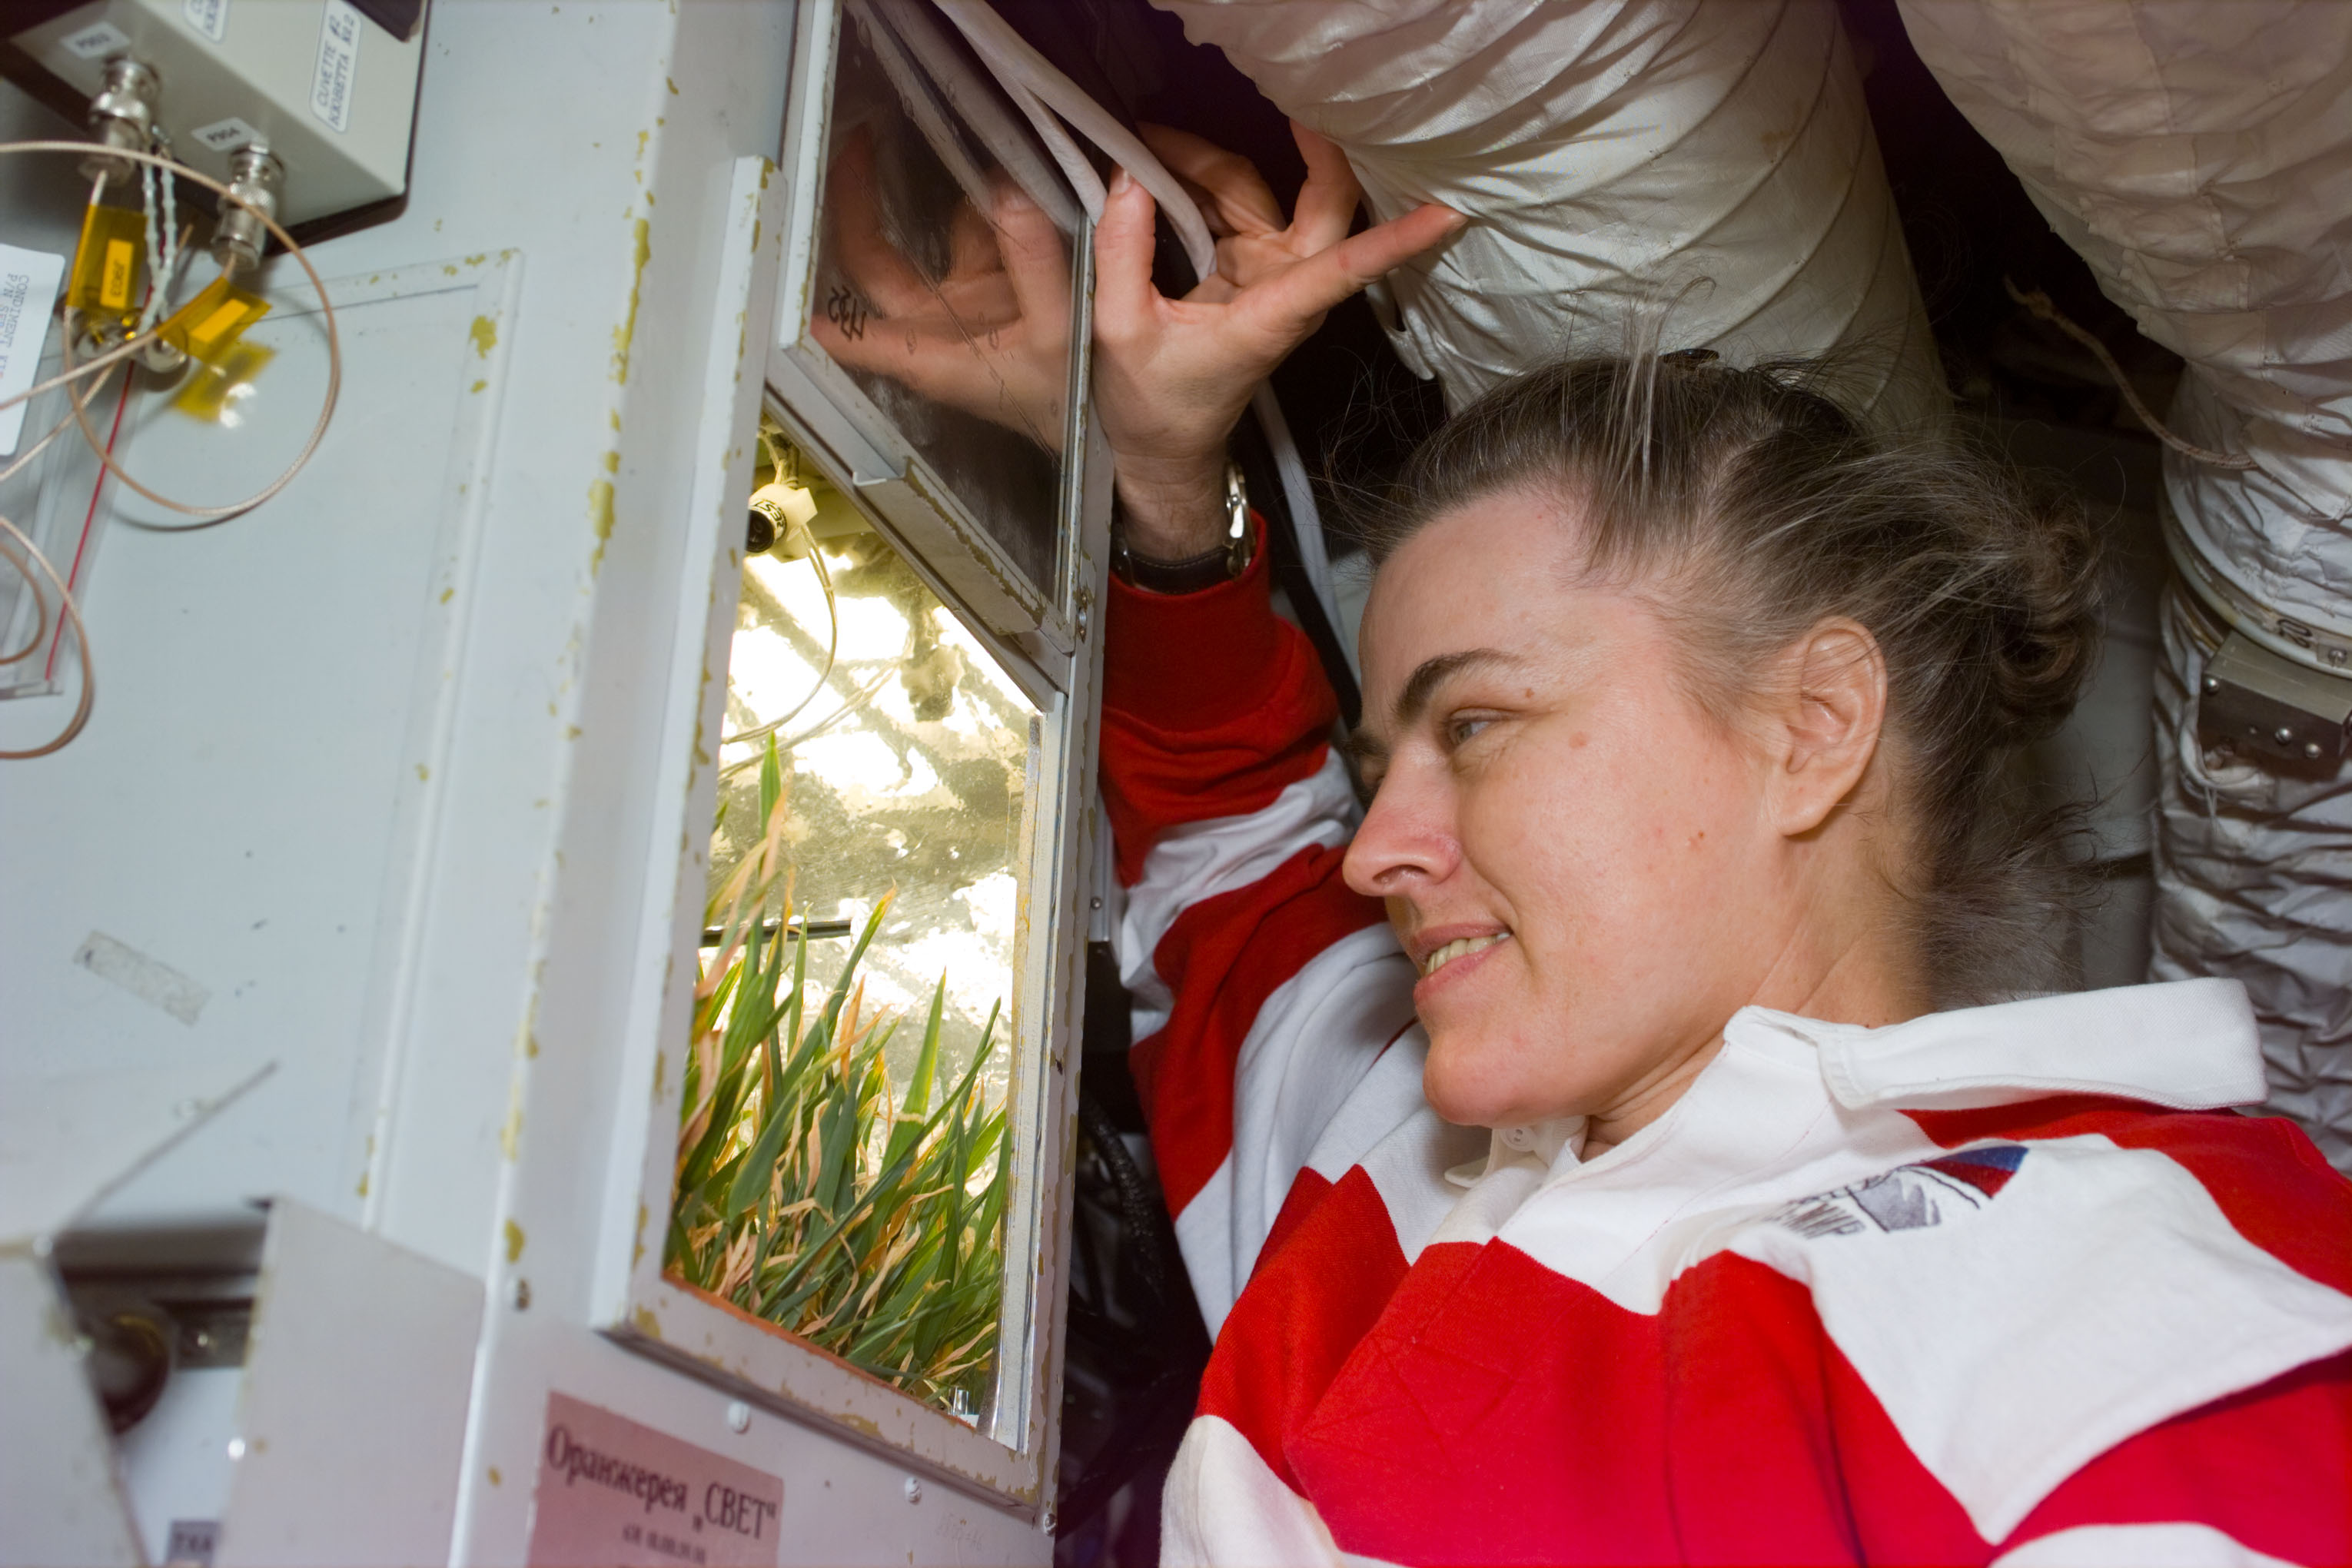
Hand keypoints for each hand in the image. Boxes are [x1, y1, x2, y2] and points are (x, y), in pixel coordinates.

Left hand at [811, 128, 1073, 453]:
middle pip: (874, 259)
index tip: (783, 259)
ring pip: (937, 235)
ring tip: (950, 132)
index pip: (851, 330)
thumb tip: (1005, 184)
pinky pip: (988, 230)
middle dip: (859, 200)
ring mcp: (969, 303)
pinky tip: (1012, 167)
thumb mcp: (1058, 334)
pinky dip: (997, 200)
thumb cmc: (1077, 402)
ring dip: (945, 191)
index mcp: (929, 355)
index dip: (815, 303)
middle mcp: (937, 326)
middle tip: (860, 140)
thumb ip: (1030, 260)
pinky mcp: (1007, 287)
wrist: (1128, 425)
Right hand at [1093, 121, 1463, 557]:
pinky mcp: (1246, 267)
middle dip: (1313, 149)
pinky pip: (1234, 205)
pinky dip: (1196, 179)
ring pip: (1261, 191)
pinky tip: (1157, 162)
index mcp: (1272, 315)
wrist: (1163, 446)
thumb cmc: (1153, 406)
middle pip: (1321, 205)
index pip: (1345, 268)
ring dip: (1209, 161)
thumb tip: (1129, 178)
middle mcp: (1285, 288)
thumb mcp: (1120, 332)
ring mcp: (1268, 273)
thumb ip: (1122, 253)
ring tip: (1146, 140)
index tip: (1447, 214)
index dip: (1395, 240)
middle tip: (1294, 98)